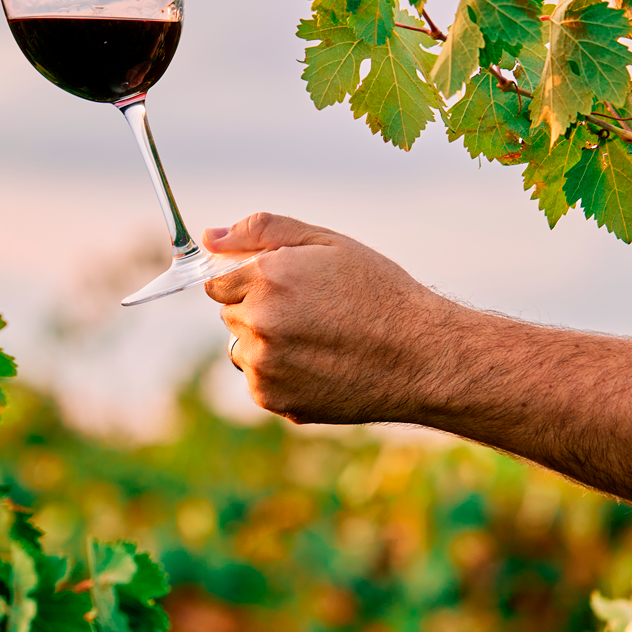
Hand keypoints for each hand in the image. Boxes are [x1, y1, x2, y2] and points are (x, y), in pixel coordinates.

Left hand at [203, 212, 449, 424]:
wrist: (421, 357)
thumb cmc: (379, 292)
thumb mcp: (326, 243)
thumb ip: (262, 232)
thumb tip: (210, 236)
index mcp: (267, 278)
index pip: (217, 281)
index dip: (250, 281)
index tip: (282, 286)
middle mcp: (259, 323)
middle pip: (230, 315)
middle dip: (258, 310)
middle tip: (310, 312)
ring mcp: (265, 365)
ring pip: (243, 349)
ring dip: (266, 344)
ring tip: (319, 340)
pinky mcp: (274, 399)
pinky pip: (260, 381)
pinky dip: (281, 374)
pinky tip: (321, 365)